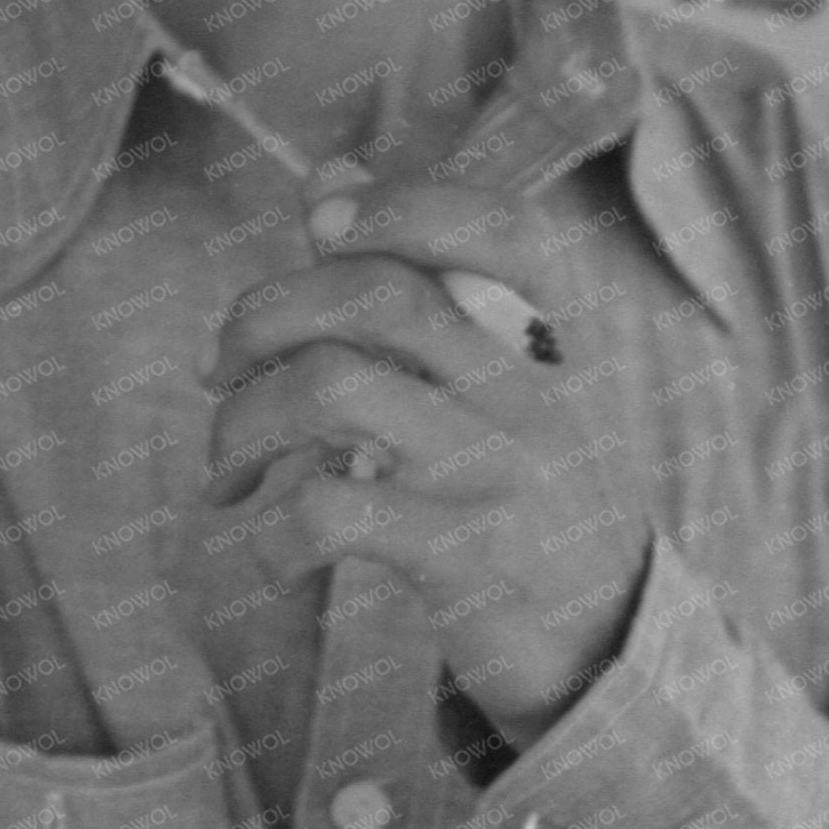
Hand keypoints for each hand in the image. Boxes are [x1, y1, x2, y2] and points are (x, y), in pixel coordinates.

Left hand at [200, 182, 653, 747]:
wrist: (611, 652)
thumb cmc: (521, 495)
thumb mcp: (493, 386)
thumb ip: (411, 281)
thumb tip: (328, 176)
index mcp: (544, 340)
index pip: (499, 228)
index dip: (403, 204)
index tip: (322, 224)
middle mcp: (532, 393)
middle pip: (376, 295)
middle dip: (261, 315)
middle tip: (217, 368)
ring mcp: (500, 474)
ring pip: (332, 385)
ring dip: (242, 421)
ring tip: (230, 466)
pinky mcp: (465, 559)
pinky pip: (332, 512)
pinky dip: (269, 529)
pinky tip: (268, 547)